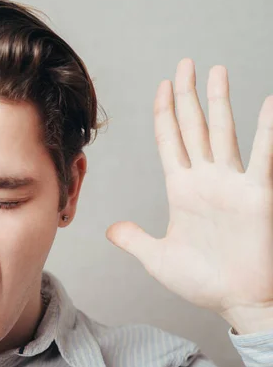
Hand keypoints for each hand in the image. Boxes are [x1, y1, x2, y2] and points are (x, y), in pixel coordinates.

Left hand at [106, 58, 272, 333]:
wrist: (237, 302)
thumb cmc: (203, 282)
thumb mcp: (158, 258)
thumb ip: (134, 240)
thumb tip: (110, 230)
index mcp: (181, 189)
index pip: (169, 141)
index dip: (164, 113)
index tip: (161, 86)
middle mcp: (206, 180)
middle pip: (194, 127)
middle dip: (187, 95)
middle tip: (184, 64)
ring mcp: (232, 184)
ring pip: (223, 133)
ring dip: (219, 102)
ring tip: (216, 71)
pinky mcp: (257, 196)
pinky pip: (263, 157)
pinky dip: (267, 131)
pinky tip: (268, 104)